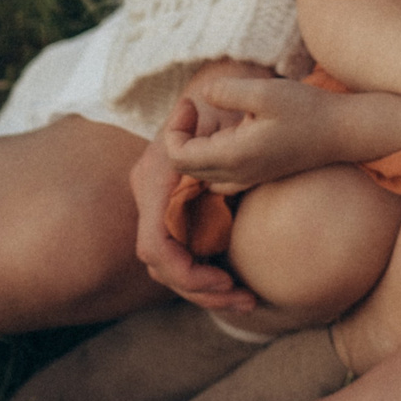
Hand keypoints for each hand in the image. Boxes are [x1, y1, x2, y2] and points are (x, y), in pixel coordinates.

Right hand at [131, 123, 254, 313]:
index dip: (184, 270)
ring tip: (248, 301)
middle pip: (162, 266)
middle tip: (245, 299)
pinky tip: (238, 286)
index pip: (155, 245)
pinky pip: (186, 256)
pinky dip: (208, 275)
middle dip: (200, 289)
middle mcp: (152, 200)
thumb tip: (188, 108)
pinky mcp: (179, 218)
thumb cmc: (220, 106)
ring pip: (173, 268)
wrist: (218, 99)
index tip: (224, 279)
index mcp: (154, 182)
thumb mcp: (215, 111)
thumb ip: (200, 120)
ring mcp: (163, 211)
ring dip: (207, 291)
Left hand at [164, 73, 349, 194]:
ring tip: (208, 120)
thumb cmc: (308, 110)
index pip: (178, 155)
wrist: (344, 131)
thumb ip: (227, 91)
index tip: (191, 102)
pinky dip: (211, 158)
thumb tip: (203, 96)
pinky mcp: (258, 175)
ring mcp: (248, 178)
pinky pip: (219, 176)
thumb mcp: (266, 92)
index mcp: (234, 156)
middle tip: (195, 106)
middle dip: (181, 135)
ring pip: (201, 173)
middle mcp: (237, 174)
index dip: (174, 128)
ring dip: (194, 148)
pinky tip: (228, 135)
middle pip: (185, 167)